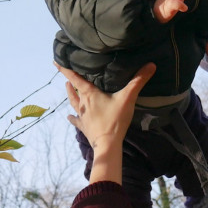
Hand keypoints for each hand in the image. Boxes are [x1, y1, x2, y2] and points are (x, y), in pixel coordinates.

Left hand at [56, 62, 155, 183]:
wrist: (108, 145)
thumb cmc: (115, 119)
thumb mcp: (128, 98)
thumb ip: (138, 81)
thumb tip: (151, 64)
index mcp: (89, 94)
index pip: (74, 78)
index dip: (65, 69)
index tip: (55, 62)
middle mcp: (82, 103)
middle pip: (73, 90)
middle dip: (69, 81)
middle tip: (66, 75)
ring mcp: (82, 116)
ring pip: (72, 103)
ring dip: (70, 95)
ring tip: (67, 89)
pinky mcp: (84, 127)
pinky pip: (76, 120)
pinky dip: (72, 118)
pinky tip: (69, 117)